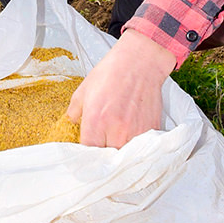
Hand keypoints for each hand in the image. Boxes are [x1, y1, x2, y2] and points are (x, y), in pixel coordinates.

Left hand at [66, 29, 175, 147]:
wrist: (140, 62)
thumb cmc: (111, 72)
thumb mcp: (84, 90)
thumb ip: (75, 112)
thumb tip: (72, 125)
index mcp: (96, 121)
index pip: (87, 154)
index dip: (85, 157)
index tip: (85, 155)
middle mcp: (116, 131)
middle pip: (106, 161)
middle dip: (102, 157)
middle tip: (100, 150)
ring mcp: (136, 133)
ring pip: (124, 158)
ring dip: (119, 155)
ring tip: (116, 145)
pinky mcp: (151, 131)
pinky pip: (140, 150)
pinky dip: (134, 148)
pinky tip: (130, 137)